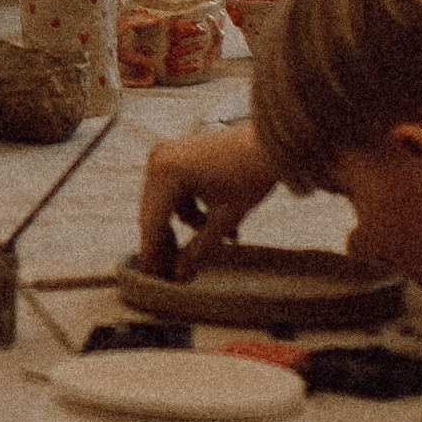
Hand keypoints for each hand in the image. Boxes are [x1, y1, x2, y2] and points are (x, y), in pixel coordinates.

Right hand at [136, 121, 277, 280]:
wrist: (270, 141)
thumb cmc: (251, 175)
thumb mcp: (226, 218)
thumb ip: (199, 250)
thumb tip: (179, 277)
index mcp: (166, 173)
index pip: (152, 223)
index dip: (154, 254)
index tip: (157, 279)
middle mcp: (159, 160)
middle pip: (153, 213)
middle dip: (168, 242)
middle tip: (178, 271)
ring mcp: (166, 155)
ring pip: (165, 204)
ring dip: (187, 225)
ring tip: (217, 238)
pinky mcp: (177, 154)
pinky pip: (174, 191)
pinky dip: (191, 207)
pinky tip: (216, 220)